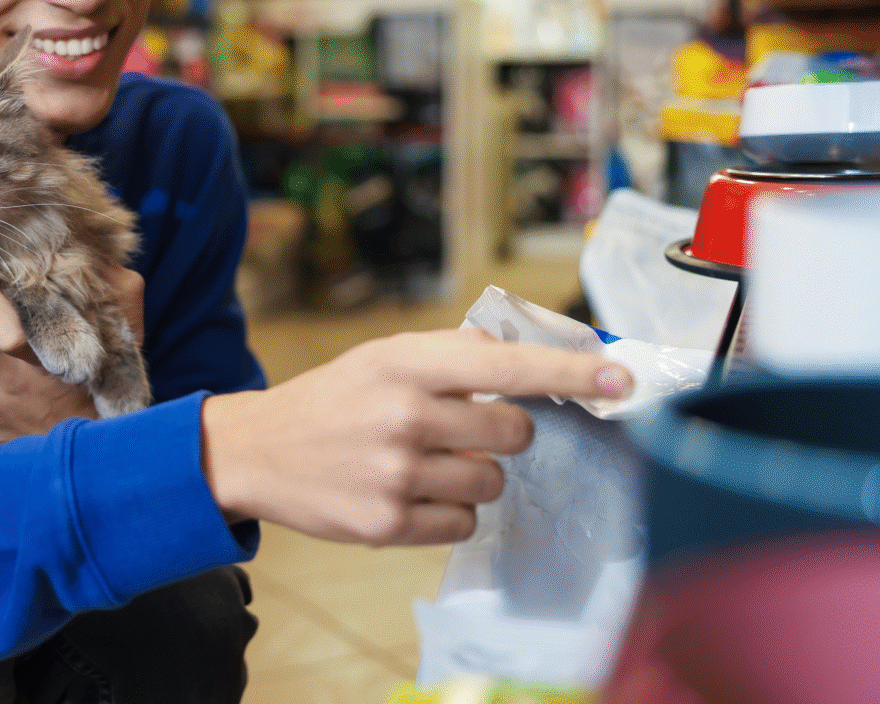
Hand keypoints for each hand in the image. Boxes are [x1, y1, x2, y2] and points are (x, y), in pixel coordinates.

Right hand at [199, 327, 632, 545]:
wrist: (257, 450)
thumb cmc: (331, 399)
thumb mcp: (382, 356)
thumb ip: (450, 354)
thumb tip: (519, 354)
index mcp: (407, 363)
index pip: (510, 366)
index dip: (572, 371)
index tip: (622, 380)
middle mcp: (407, 416)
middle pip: (515, 432)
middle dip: (502, 431)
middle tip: (461, 428)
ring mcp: (399, 474)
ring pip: (493, 483)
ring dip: (474, 474)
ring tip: (426, 462)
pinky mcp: (390, 524)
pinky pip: (464, 524)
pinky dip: (448, 511)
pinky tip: (410, 493)